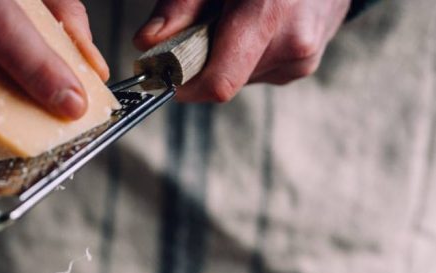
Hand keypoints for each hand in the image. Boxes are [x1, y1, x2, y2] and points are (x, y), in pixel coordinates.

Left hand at [134, 0, 349, 101]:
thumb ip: (182, 6)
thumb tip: (147, 43)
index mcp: (268, 11)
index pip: (219, 82)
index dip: (187, 86)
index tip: (169, 75)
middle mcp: (292, 41)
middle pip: (225, 79)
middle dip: (208, 58)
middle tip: (209, 24)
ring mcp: (302, 58)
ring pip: (241, 77)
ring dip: (229, 55)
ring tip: (241, 17)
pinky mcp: (305, 65)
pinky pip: (260, 71)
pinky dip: (249, 53)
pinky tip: (260, 25)